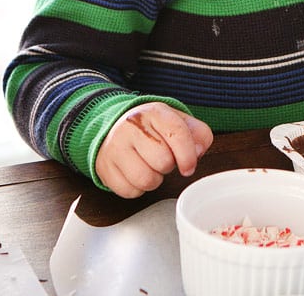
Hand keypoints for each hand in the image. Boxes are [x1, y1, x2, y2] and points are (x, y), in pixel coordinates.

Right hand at [95, 102, 212, 197]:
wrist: (114, 128)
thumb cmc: (152, 129)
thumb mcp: (178, 121)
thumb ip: (198, 134)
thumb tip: (197, 152)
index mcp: (154, 112)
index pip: (177, 134)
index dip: (188, 155)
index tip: (189, 166)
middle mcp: (132, 126)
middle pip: (163, 161)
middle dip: (168, 166)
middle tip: (162, 158)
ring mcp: (115, 147)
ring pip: (146, 180)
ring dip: (154, 179)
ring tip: (150, 166)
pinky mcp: (105, 167)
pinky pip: (130, 191)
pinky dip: (138, 188)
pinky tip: (136, 173)